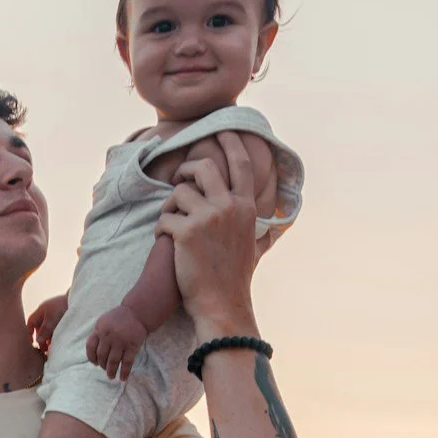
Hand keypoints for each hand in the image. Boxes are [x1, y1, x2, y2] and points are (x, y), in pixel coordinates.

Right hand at [26, 293, 69, 357]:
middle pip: (39, 328)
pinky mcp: (62, 316)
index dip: (29, 333)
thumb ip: (44, 331)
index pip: (30, 323)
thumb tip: (38, 341)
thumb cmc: (63, 307)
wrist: (80, 300)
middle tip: (45, 349)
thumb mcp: (52, 320)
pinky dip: (55, 334)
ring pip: (48, 329)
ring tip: (52, 347)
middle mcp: (46, 312)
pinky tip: (58, 341)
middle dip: (41, 338)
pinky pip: (55, 327)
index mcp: (41, 311)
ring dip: (48, 338)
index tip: (32, 343)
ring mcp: (54, 314)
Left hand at [86, 305, 148, 380]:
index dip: (91, 357)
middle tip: (105, 369)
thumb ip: (98, 334)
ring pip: (112, 361)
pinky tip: (123, 378)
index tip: (95, 363)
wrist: (137, 312)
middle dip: (102, 365)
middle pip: (101, 356)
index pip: (90, 346)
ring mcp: (120, 341)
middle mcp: (108, 336)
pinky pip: (127, 362)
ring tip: (111, 376)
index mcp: (100, 329)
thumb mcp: (104, 322)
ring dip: (111, 371)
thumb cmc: (119, 319)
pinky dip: (124, 372)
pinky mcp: (132, 346)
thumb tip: (94, 355)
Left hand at [158, 132, 260, 337]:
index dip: (229, 143)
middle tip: (179, 182)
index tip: (220, 131)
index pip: (239, 164)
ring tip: (171, 223)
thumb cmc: (235, 279)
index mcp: (246, 207)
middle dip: (187, 170)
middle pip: (204, 167)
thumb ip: (263, 233)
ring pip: (179, 192)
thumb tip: (277, 230)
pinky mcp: (186, 233)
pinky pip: (164, 217)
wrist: (222, 305)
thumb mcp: (255, 248)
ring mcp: (208, 219)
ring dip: (170, 205)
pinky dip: (160, 229)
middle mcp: (229, 207)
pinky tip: (164, 241)